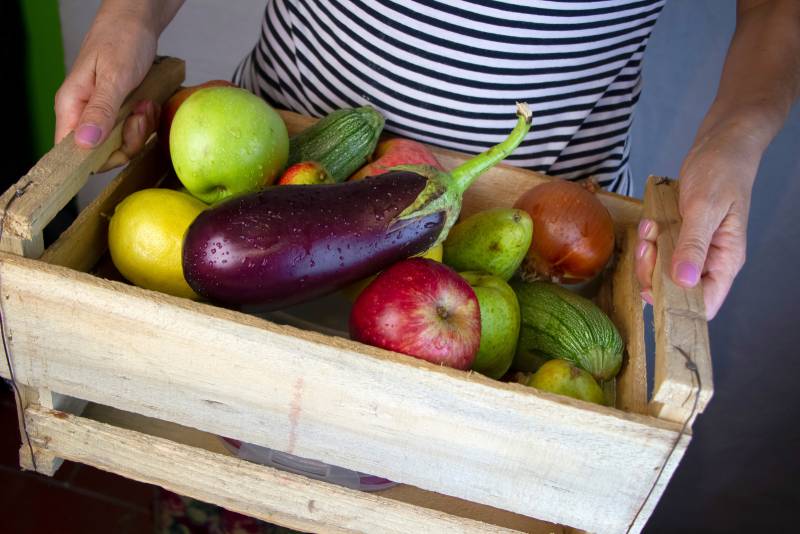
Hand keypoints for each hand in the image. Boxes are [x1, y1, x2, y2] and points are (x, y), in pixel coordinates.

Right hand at [54, 4, 159, 169]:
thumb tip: (84, 144)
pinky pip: (133, 131)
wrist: (137, 20)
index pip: (73, 152)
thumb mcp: (114, 77)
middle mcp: (84, 114)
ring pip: (121, 143)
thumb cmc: (121, 39)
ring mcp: (103, 113)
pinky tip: (148, 103)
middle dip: (128, 140)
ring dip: (140, 128)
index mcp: (71, 106)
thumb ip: (100, 111)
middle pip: (103, 153)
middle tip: (139, 113)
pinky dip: (145, 121)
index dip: (99, 157)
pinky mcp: (120, 111)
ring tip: (145, 103)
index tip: (123, 141)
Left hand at [635, 121, 760, 319]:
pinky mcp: (678, 236)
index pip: (704, 303)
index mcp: (725, 261)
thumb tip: (683, 281)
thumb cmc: (721, 173)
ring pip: (660, 270)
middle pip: (674, 290)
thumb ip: (693, 245)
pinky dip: (648, 239)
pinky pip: (657, 249)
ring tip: (650, 227)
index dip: (676, 305)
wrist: (719, 145)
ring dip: (647, 253)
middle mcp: (709, 260)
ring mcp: (692, 248)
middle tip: (646, 246)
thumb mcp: (704, 209)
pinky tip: (651, 221)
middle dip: (652, 272)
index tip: (651, 289)